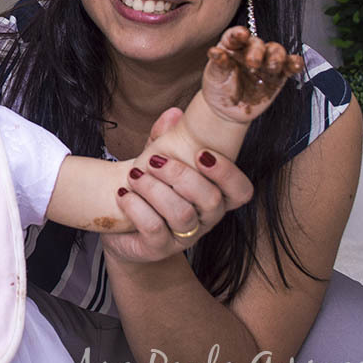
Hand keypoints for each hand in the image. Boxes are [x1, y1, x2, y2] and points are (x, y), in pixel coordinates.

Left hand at [104, 107, 253, 262]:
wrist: (121, 225)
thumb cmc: (150, 188)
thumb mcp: (160, 160)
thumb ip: (167, 139)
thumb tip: (174, 113)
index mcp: (215, 196)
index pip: (241, 191)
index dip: (228, 173)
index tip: (202, 154)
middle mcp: (206, 219)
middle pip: (210, 200)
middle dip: (181, 175)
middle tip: (153, 161)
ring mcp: (184, 237)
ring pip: (182, 214)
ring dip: (155, 190)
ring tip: (134, 176)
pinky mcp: (158, 249)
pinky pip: (154, 229)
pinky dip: (137, 208)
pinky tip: (124, 194)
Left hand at [202, 27, 303, 122]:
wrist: (227, 111)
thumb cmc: (219, 88)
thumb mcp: (214, 76)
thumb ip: (218, 64)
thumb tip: (214, 52)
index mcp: (231, 47)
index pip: (235, 36)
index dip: (239, 33)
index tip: (242, 34)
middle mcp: (250, 51)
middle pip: (258, 44)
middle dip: (257, 51)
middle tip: (253, 63)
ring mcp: (265, 62)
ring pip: (276, 51)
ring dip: (276, 56)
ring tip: (272, 66)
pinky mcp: (278, 75)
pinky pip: (290, 65)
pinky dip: (295, 63)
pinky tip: (295, 65)